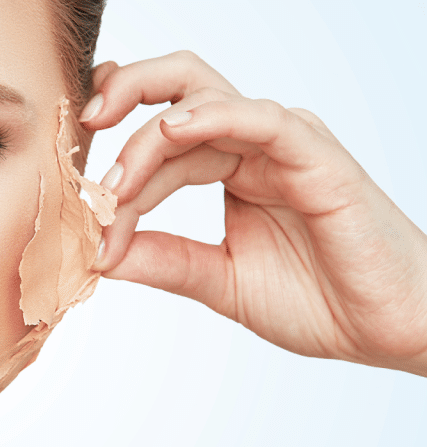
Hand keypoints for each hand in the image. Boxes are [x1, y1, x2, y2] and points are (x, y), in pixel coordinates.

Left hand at [82, 51, 426, 375]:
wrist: (390, 331)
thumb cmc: (319, 301)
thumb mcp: (219, 281)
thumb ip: (164, 259)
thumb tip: (96, 252)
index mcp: (231, 168)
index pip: (158, 150)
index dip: (114, 176)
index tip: (80, 211)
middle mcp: (253, 146)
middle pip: (175, 92)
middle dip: (120, 98)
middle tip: (79, 129)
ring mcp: (285, 145)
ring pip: (203, 101)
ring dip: (147, 137)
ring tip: (114, 182)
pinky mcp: (317, 156)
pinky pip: (262, 118)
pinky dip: (215, 116)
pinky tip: (173, 130)